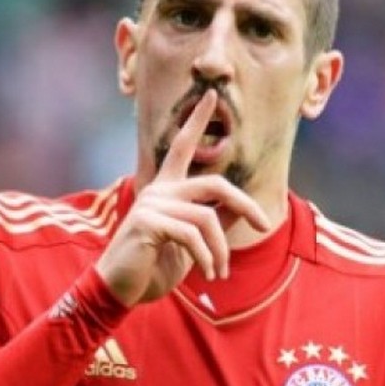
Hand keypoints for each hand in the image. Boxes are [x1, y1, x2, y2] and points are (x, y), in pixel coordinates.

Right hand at [96, 90, 269, 306]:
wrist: (120, 290)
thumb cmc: (153, 268)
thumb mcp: (191, 246)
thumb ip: (213, 222)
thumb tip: (241, 209)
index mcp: (167, 190)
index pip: (182, 146)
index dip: (197, 120)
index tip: (212, 95)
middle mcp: (158, 190)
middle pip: (214, 183)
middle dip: (245, 204)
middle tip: (264, 225)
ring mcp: (151, 203)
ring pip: (208, 217)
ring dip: (221, 250)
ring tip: (219, 272)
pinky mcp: (147, 221)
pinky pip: (193, 234)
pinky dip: (207, 257)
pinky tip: (208, 274)